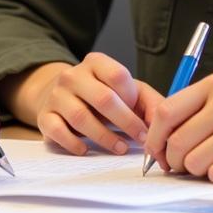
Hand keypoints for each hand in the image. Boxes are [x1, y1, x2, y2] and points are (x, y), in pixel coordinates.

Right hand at [32, 54, 161, 155]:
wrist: (62, 95)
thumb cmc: (101, 94)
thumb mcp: (126, 90)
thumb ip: (150, 103)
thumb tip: (167, 125)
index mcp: (95, 62)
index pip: (118, 75)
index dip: (133, 99)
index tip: (143, 118)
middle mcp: (73, 75)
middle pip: (103, 98)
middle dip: (126, 122)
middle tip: (141, 139)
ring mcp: (56, 95)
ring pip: (81, 117)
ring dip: (105, 137)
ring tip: (120, 148)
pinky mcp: (45, 116)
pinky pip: (58, 131)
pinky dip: (75, 144)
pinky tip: (87, 150)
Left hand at [144, 73, 212, 180]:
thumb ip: (193, 116)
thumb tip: (154, 144)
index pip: (165, 112)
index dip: (154, 138)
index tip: (156, 155)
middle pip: (177, 140)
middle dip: (175, 162)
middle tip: (183, 169)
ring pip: (196, 160)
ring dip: (198, 172)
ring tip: (212, 167)